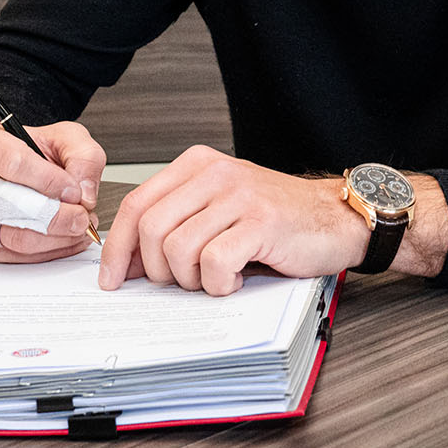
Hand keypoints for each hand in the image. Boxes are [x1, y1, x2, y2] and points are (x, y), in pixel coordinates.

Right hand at [0, 119, 105, 262]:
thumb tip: (83, 193)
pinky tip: (65, 240)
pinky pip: (13, 256)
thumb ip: (82, 157)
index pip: (13, 163)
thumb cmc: (34, 151)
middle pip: (7, 205)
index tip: (74, 191)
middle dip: (54, 216)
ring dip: (54, 238)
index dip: (49, 181)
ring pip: (12, 236)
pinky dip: (47, 252)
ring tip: (77, 228)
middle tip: (81, 217)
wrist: (17, 168)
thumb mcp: (65, 138)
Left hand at [97, 145, 368, 295]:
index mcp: (196, 164)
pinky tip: (236, 278)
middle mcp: (214, 172)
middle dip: (157, 270)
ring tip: (216, 277)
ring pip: (179, 249)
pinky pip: (215, 263)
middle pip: (151, 229)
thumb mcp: (218, 208)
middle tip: (183, 282)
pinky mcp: (262, 222)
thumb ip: (175, 223)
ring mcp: (239, 195)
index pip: (136, 204)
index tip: (113, 278)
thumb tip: (126, 262)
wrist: (335, 218)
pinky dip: (220, 283)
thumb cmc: (276, 219)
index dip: (118, 248)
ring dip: (192, 279)